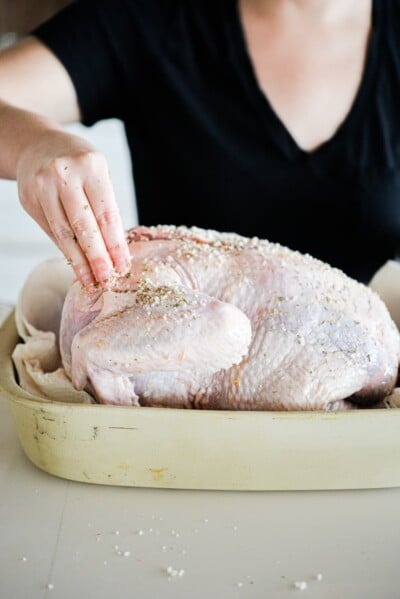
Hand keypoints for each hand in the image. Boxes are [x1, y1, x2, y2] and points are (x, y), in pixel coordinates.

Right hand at [16, 129, 130, 288]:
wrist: (38, 144)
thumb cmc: (78, 164)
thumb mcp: (98, 174)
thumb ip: (104, 207)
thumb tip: (115, 251)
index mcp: (91, 166)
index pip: (107, 214)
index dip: (115, 244)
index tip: (123, 265)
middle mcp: (64, 174)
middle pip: (84, 226)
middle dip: (97, 258)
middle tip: (107, 279)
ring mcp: (42, 186)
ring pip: (64, 233)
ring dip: (79, 261)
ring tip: (90, 279)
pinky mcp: (29, 199)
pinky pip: (51, 231)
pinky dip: (65, 250)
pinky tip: (76, 264)